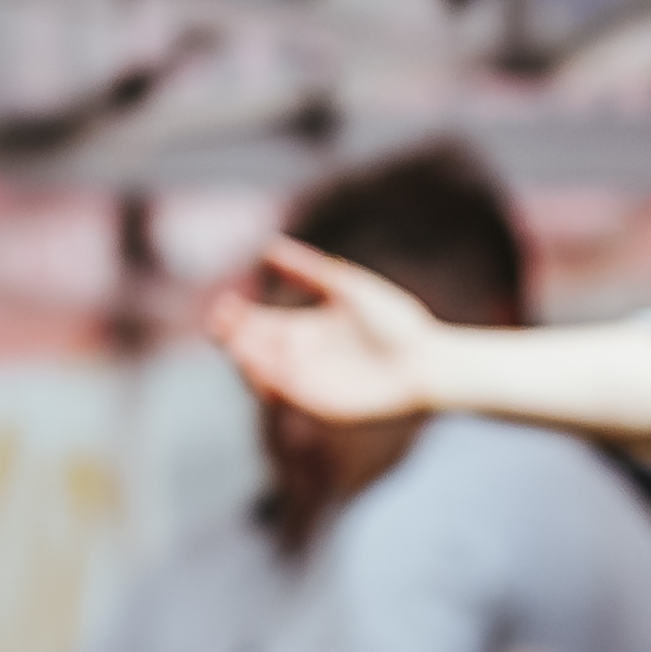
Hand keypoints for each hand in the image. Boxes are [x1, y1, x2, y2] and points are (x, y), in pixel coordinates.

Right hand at [200, 239, 461, 429]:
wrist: (428, 358)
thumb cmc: (395, 321)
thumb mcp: (346, 287)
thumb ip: (308, 269)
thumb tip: (267, 246)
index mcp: (303, 329)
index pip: (258, 324)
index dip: (237, 316)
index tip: (225, 302)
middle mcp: (300, 356)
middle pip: (254, 348)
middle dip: (233, 337)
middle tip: (222, 320)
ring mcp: (309, 382)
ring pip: (265, 373)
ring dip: (247, 359)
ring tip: (237, 341)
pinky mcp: (322, 405)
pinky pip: (287, 395)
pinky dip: (271, 382)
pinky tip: (261, 365)